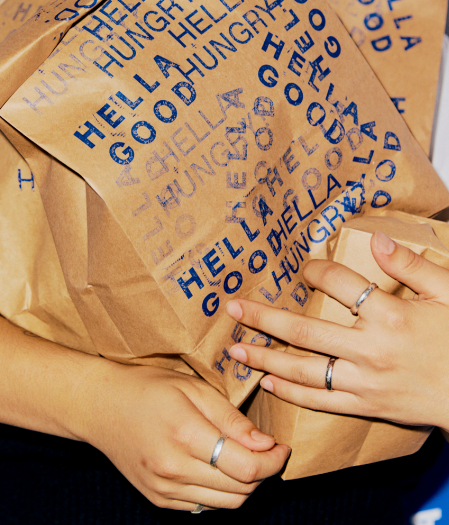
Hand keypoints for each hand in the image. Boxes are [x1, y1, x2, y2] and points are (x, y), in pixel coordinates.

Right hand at [79, 362, 289, 510]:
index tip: (281, 447)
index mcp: (185, 435)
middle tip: (268, 451)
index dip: (273, 461)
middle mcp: (174, 470)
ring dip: (245, 486)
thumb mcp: (192, 387)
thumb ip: (230, 418)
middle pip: (240, 491)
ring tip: (246, 458)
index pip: (246, 467)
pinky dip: (221, 492)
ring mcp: (164, 490)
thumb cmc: (148, 387)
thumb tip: (265, 444)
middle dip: (264, 474)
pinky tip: (219, 468)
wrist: (100, 406)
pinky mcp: (159, 500)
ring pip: (225, 504)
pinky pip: (204, 507)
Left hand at [226, 231, 448, 432]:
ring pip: (304, 369)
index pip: (340, 284)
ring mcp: (365, 382)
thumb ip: (412, 265)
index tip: (305, 266)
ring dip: (266, 358)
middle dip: (263, 318)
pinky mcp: (366, 405)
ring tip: (236, 348)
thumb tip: (378, 240)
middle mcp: (371, 349)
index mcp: (391, 316)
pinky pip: (320, 400)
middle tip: (232, 307)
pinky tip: (267, 382)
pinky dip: (291, 392)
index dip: (317, 269)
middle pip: (304, 331)